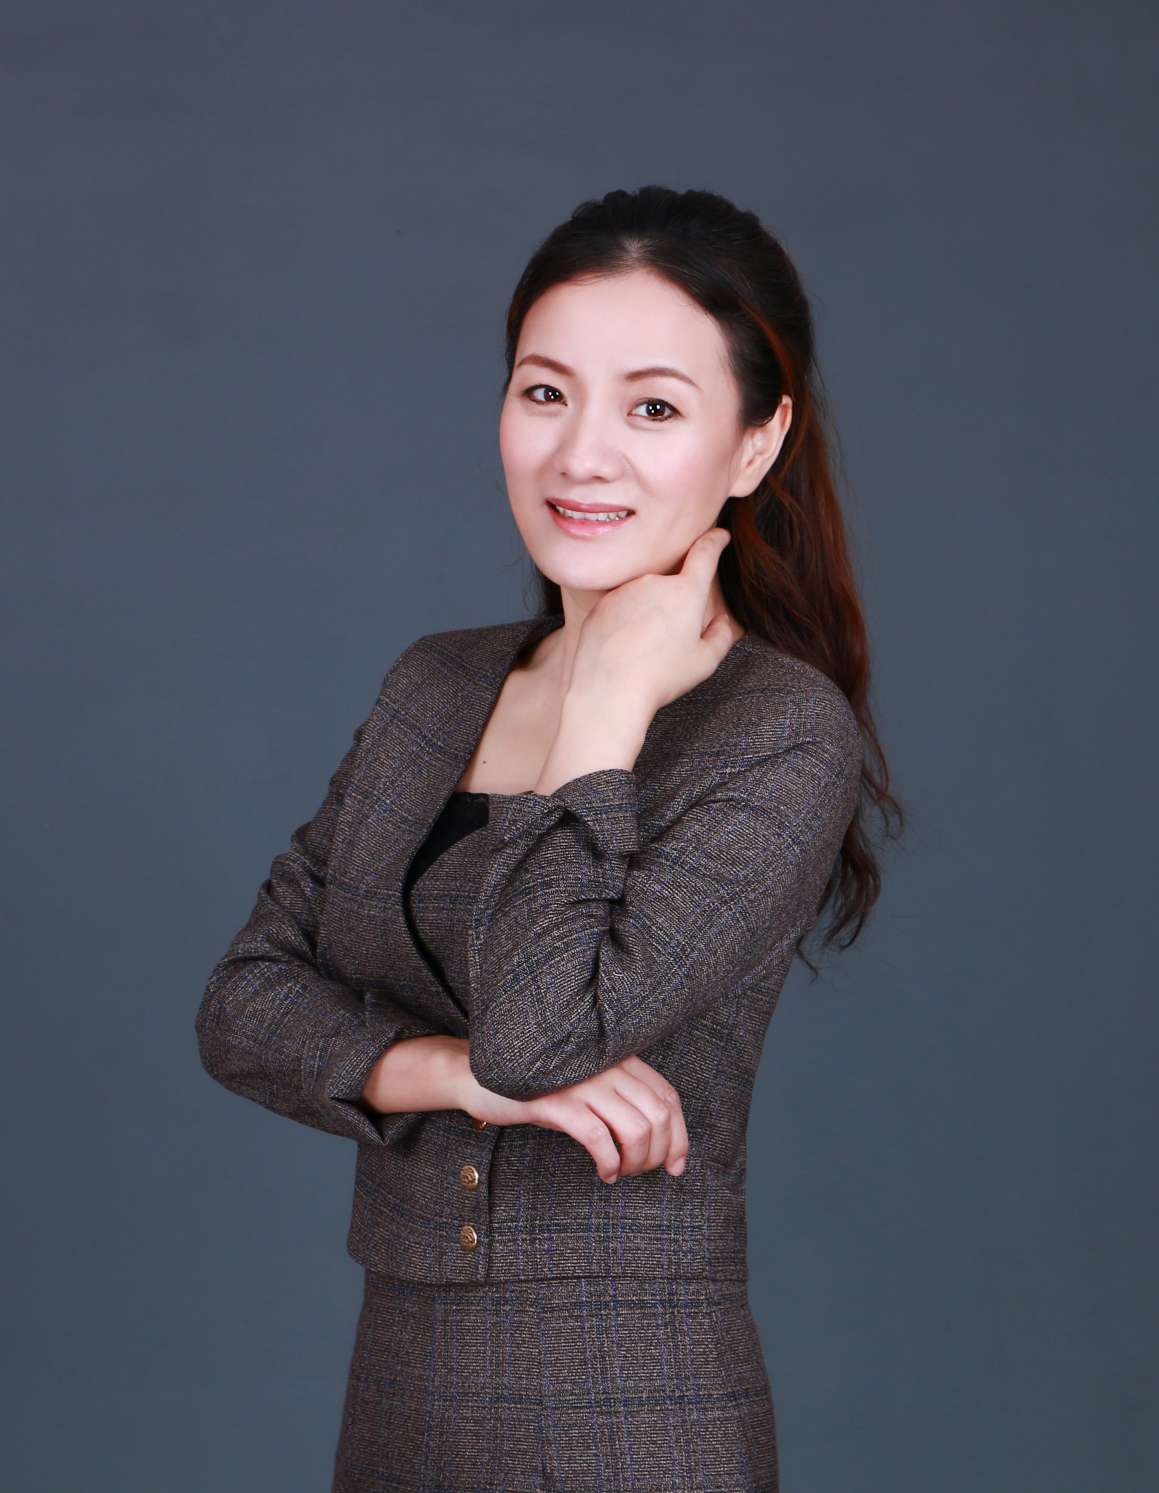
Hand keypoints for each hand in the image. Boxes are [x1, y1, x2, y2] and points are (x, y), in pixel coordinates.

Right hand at [460, 1053, 689, 1182]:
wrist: (480, 1078)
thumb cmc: (541, 1089)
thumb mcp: (588, 1089)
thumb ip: (621, 1103)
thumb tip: (660, 1142)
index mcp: (619, 1059)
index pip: (668, 1097)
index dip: (679, 1136)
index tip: (676, 1165)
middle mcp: (606, 1066)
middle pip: (658, 1116)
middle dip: (659, 1154)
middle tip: (641, 1172)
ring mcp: (582, 1082)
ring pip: (635, 1129)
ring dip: (635, 1162)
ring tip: (620, 1172)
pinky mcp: (557, 1102)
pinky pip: (598, 1138)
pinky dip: (609, 1163)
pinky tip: (604, 1173)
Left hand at [568, 526, 744, 715]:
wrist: (609, 691)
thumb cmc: (660, 678)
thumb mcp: (704, 662)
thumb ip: (721, 635)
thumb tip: (722, 620)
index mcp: (686, 592)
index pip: (705, 553)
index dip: (716, 540)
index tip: (720, 535)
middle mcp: (654, 582)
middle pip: (672, 583)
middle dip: (676, 604)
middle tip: (671, 640)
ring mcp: (624, 591)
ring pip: (645, 596)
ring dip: (649, 613)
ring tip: (644, 651)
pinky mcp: (602, 604)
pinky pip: (621, 607)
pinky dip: (626, 621)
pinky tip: (625, 648)